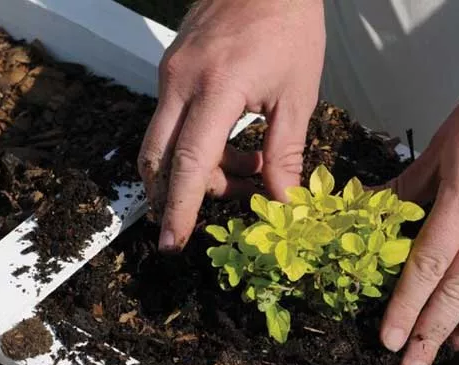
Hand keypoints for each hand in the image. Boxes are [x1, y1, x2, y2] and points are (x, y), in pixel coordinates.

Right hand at [138, 0, 325, 251]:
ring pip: (164, 144)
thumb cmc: (290, 27)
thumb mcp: (298, 96)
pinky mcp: (171, 69)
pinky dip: (198, 147)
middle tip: (212, 215)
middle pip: (161, 159)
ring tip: (249, 170)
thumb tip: (283, 203)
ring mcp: (170, 74)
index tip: (173, 243)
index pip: (190, 162)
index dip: (181, 208)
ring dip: (199, 173)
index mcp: (216, 88)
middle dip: (178, 198)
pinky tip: (238, 146)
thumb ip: (285, 154)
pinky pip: (173, 122)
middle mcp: (181, 82)